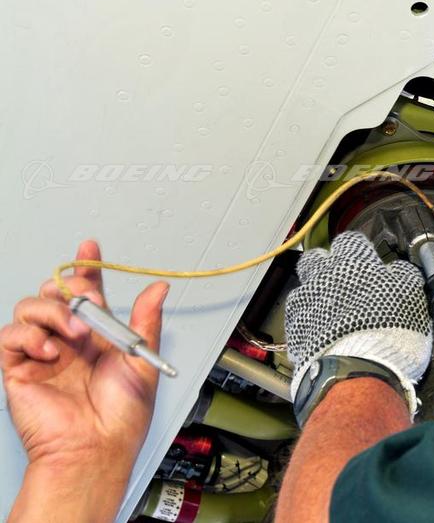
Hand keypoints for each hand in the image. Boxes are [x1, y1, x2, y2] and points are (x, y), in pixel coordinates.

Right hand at [1, 240, 167, 521]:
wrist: (97, 447)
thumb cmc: (121, 416)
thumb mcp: (142, 360)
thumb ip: (146, 321)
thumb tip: (158, 288)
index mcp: (97, 337)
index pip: (86, 294)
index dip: (85, 268)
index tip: (90, 247)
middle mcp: (68, 341)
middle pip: (55, 293)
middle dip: (71, 287)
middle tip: (89, 300)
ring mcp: (42, 353)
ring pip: (30, 307)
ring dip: (54, 311)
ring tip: (75, 332)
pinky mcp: (18, 369)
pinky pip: (9, 336)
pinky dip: (28, 335)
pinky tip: (50, 349)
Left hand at [285, 232, 431, 411]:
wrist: (360, 370)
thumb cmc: (390, 332)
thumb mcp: (412, 297)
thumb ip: (404, 277)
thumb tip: (400, 269)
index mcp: (355, 263)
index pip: (351, 241)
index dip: (358, 250)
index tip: (365, 262)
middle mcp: (325, 276)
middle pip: (316, 258)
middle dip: (325, 266)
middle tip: (340, 282)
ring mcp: (306, 303)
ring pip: (303, 287)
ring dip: (314, 295)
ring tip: (330, 312)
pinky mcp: (294, 330)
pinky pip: (298, 318)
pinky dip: (307, 324)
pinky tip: (321, 335)